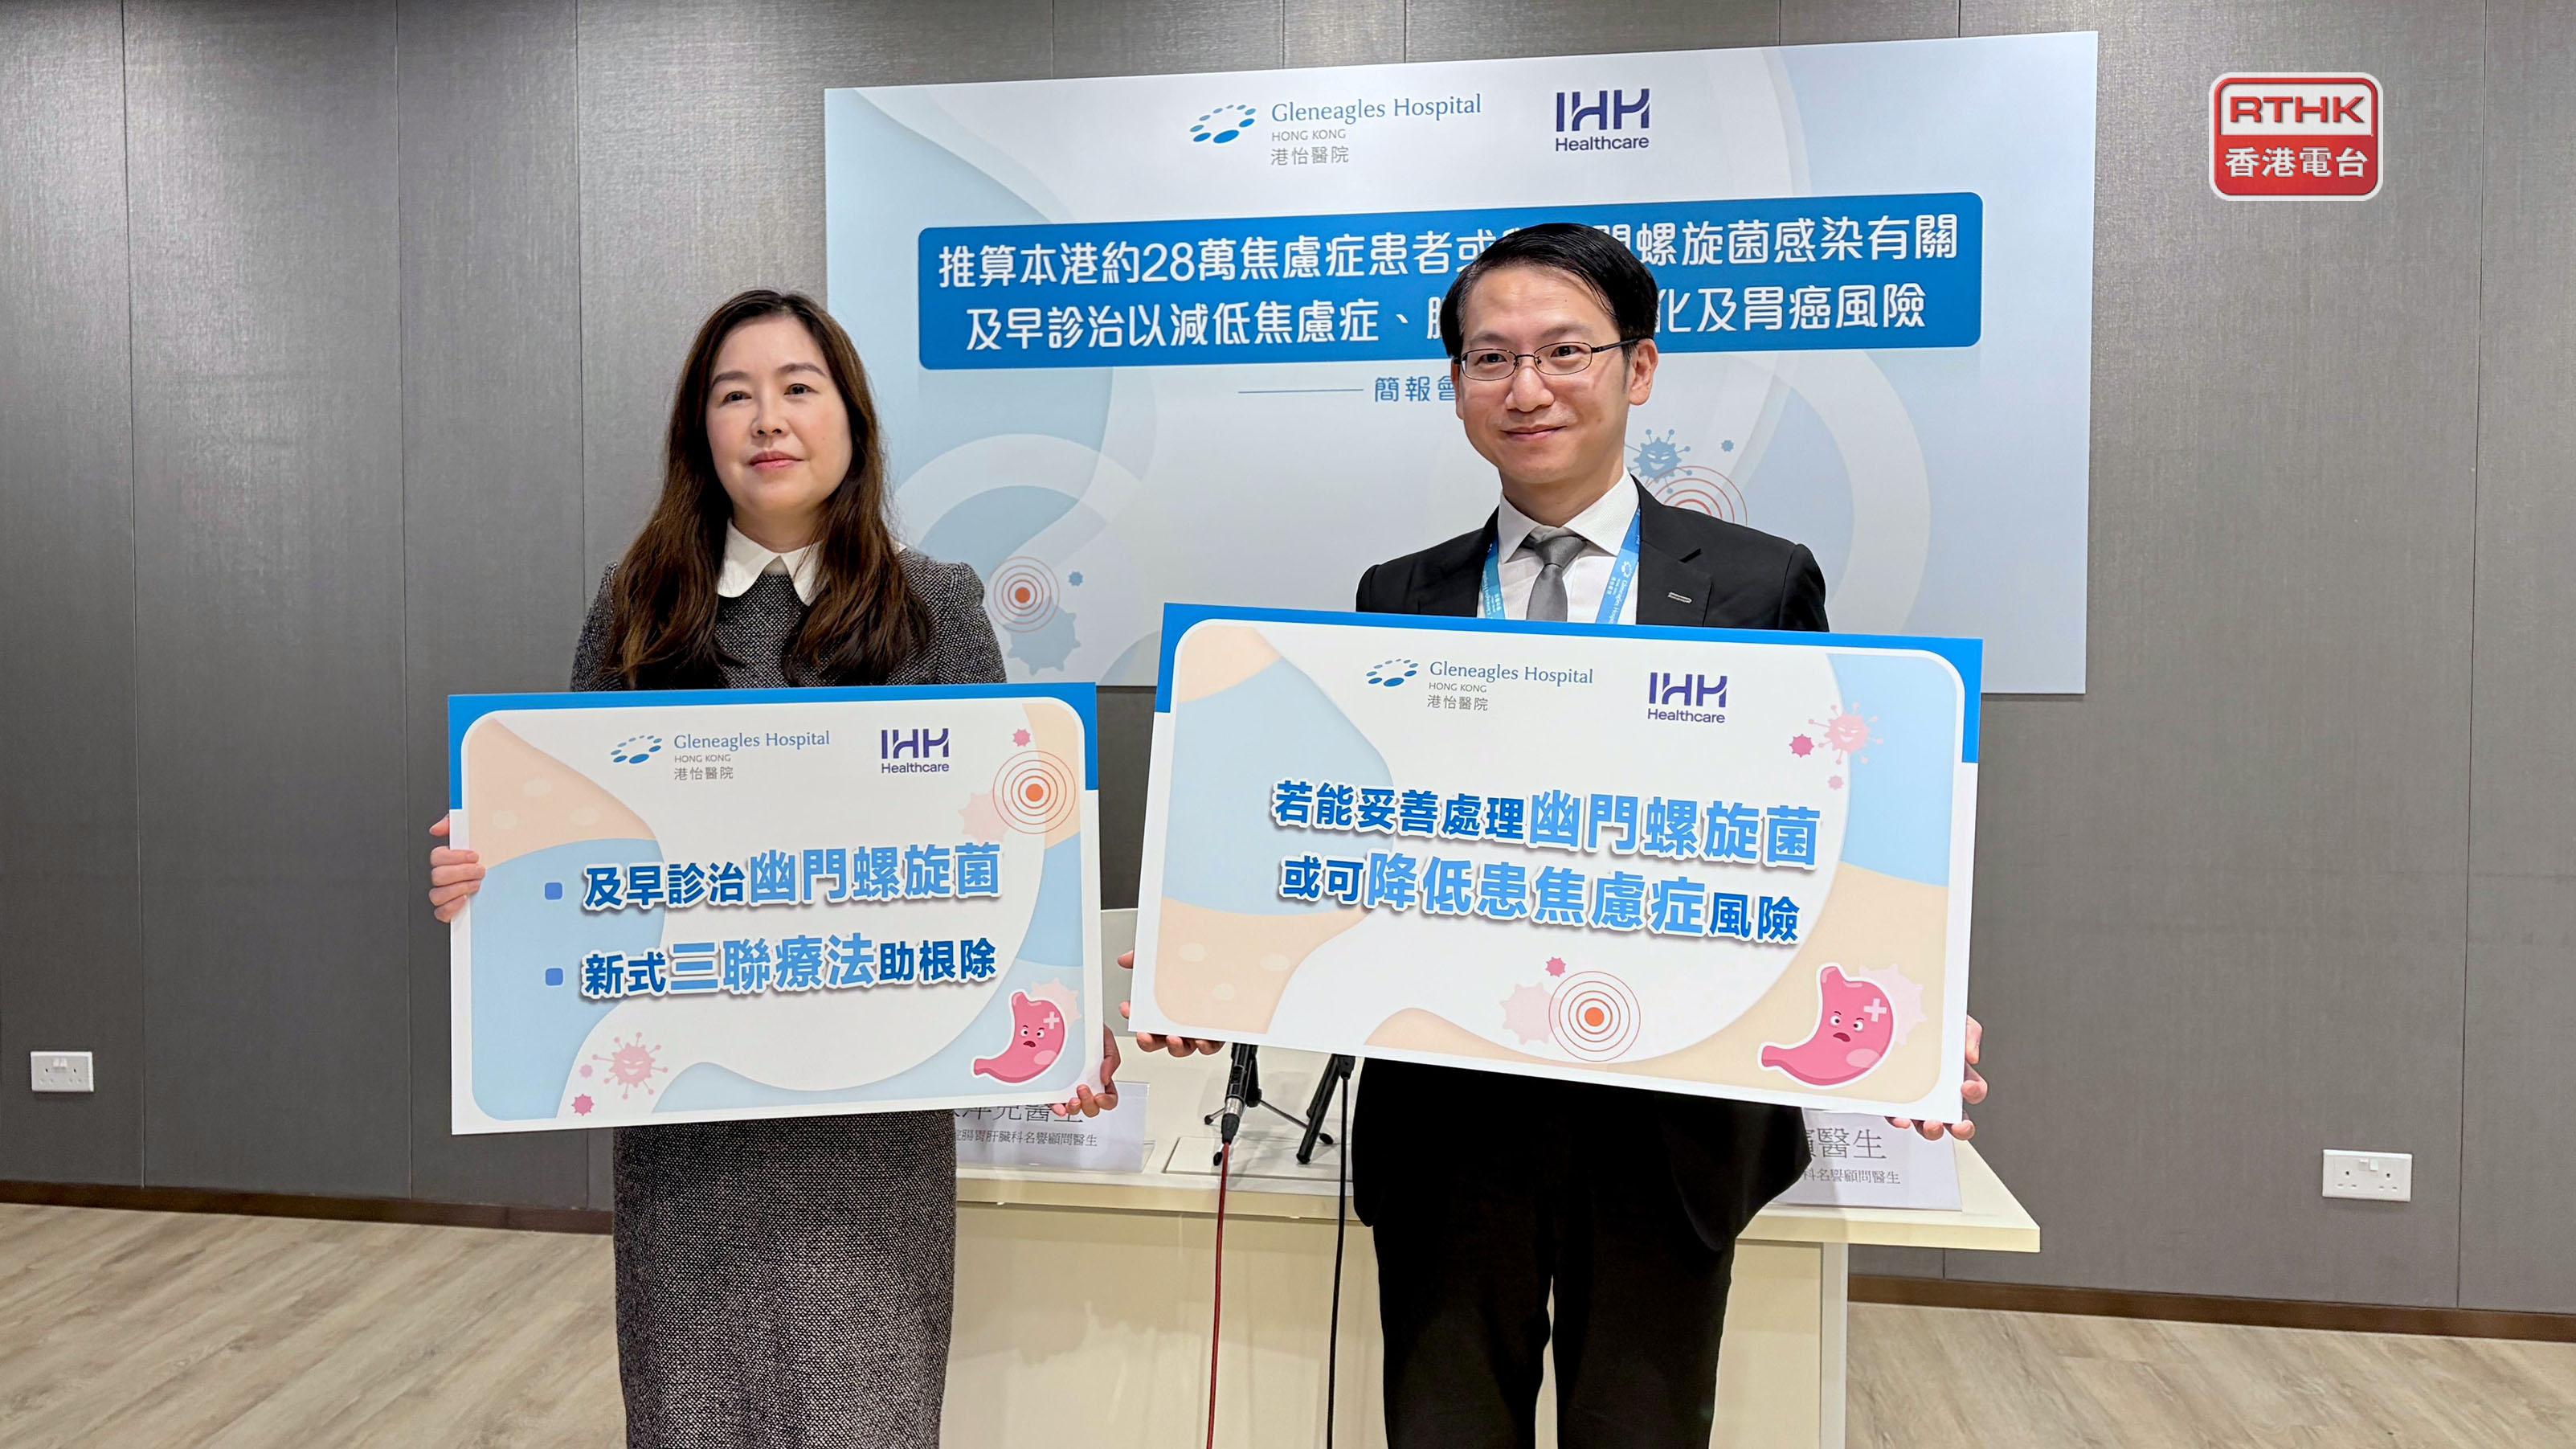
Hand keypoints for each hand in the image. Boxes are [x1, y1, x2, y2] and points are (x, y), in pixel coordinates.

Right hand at [427, 813, 484, 922]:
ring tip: (476, 884)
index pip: (437, 856)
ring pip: (437, 894)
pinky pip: (441, 912)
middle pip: (437, 875)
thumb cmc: (488, 853)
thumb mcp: (476, 831)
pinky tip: (465, 899)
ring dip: (459, 889)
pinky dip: (452, 907)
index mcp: (447, 858)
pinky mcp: (449, 910)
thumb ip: (454, 823)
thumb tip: (438, 828)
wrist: (510, 874)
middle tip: (479, 871)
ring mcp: (445, 893)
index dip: (455, 857)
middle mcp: (443, 876)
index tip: (474, 856)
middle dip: (462, 873)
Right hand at [1114, 951, 1224, 1056]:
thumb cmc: (1200, 965)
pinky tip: (1202, 1039)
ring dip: (1175, 1046)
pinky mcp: (1218, 1032)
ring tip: (1173, 1038)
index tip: (1127, 1009)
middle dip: (1148, 1040)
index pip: (1143, 1018)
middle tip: (1144, 1034)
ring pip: (1183, 1047)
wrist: (1234, 963)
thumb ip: (1146, 958)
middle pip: (1158, 1040)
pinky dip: (1205, 1045)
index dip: (1133, 1016)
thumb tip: (1126, 959)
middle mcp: (1179, 1023)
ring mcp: (1197, 1029)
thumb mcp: (1169, 958)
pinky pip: (1210, 1046)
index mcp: (1164, 1009)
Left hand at [1888, 1014, 1985, 1141]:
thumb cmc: (1929, 1021)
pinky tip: (1901, 1119)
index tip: (1966, 1087)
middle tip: (1957, 1124)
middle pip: (1956, 1118)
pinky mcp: (1893, 1099)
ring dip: (1932, 1129)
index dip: (1975, 1091)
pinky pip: (1897, 1116)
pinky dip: (1899, 1120)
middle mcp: (1939, 1091)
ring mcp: (1916, 1097)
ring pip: (1928, 1124)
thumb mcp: (1954, 1020)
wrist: (1896, 1012)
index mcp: (1957, 1073)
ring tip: (1930, 1124)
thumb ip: (1969, 1032)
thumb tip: (1971, 1056)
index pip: (1974, 1089)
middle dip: (1961, 1127)